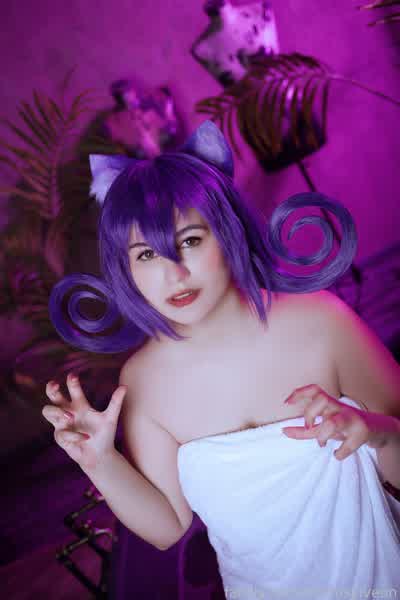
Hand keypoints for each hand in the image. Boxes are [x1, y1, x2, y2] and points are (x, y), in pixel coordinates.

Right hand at [42, 372, 126, 470]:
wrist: (100, 455)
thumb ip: (115, 403)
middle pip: (53, 397)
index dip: (71, 382)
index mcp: (80, 405)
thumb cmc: (104, 435)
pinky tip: (86, 437)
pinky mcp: (61, 438)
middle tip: (55, 385)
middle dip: (51, 390)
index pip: (73, 390)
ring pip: (47, 411)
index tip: (73, 376)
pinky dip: (75, 435)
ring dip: (57, 411)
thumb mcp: (111, 418)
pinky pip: (63, 433)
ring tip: (70, 415)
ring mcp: (62, 425)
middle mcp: (68, 412)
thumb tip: (124, 387)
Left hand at [281, 384, 399, 460]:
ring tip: (322, 442)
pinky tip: (337, 454)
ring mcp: (352, 420)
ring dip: (323, 434)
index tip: (287, 403)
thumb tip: (283, 432)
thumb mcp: (324, 426)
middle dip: (310, 415)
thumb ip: (304, 430)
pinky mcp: (362, 434)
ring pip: (334, 421)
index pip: (315, 390)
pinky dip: (339, 453)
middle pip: (323, 400)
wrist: (377, 430)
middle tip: (309, 427)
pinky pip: (348, 445)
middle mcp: (341, 408)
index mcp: (331, 404)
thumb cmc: (345, 426)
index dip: (300, 393)